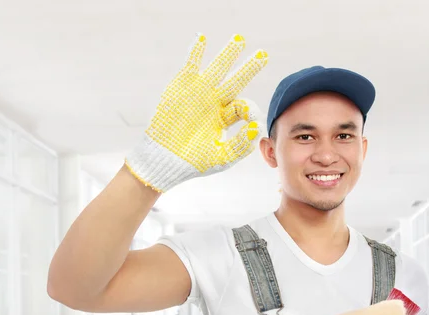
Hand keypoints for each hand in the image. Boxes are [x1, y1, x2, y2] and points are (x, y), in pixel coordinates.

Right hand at [125, 33, 267, 192]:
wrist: (164, 160)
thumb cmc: (194, 162)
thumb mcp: (223, 157)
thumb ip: (242, 144)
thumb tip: (257, 126)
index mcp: (225, 117)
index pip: (243, 106)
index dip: (249, 109)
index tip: (250, 117)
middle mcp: (214, 102)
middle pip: (236, 81)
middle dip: (249, 68)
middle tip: (264, 55)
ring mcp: (199, 93)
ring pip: (217, 68)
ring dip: (228, 53)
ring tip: (240, 39)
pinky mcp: (182, 87)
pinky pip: (191, 66)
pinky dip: (195, 51)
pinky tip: (202, 37)